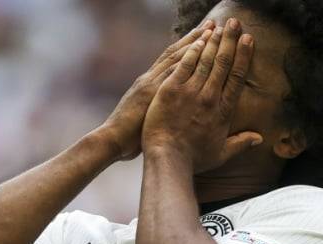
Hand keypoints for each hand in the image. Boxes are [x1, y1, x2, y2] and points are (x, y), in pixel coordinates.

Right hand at [97, 21, 216, 161]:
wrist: (110, 140)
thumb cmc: (127, 139)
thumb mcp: (144, 119)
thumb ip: (155, 110)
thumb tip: (168, 114)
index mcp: (147, 85)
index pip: (170, 60)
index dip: (186, 46)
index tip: (202, 35)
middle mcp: (149, 79)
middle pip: (176, 53)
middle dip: (195, 38)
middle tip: (212, 24)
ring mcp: (150, 83)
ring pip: (176, 57)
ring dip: (195, 42)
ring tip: (212, 30)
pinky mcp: (152, 91)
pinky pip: (173, 70)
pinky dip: (188, 57)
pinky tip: (202, 48)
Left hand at [141, 18, 259, 173]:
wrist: (168, 159)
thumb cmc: (194, 159)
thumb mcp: (222, 154)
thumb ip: (241, 143)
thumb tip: (259, 138)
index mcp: (222, 111)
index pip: (236, 78)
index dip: (243, 56)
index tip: (248, 40)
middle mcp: (209, 97)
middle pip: (222, 63)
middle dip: (229, 40)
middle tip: (234, 22)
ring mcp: (190, 92)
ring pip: (205, 60)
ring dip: (213, 41)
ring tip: (219, 25)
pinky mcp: (171, 90)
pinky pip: (184, 65)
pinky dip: (192, 51)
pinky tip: (198, 38)